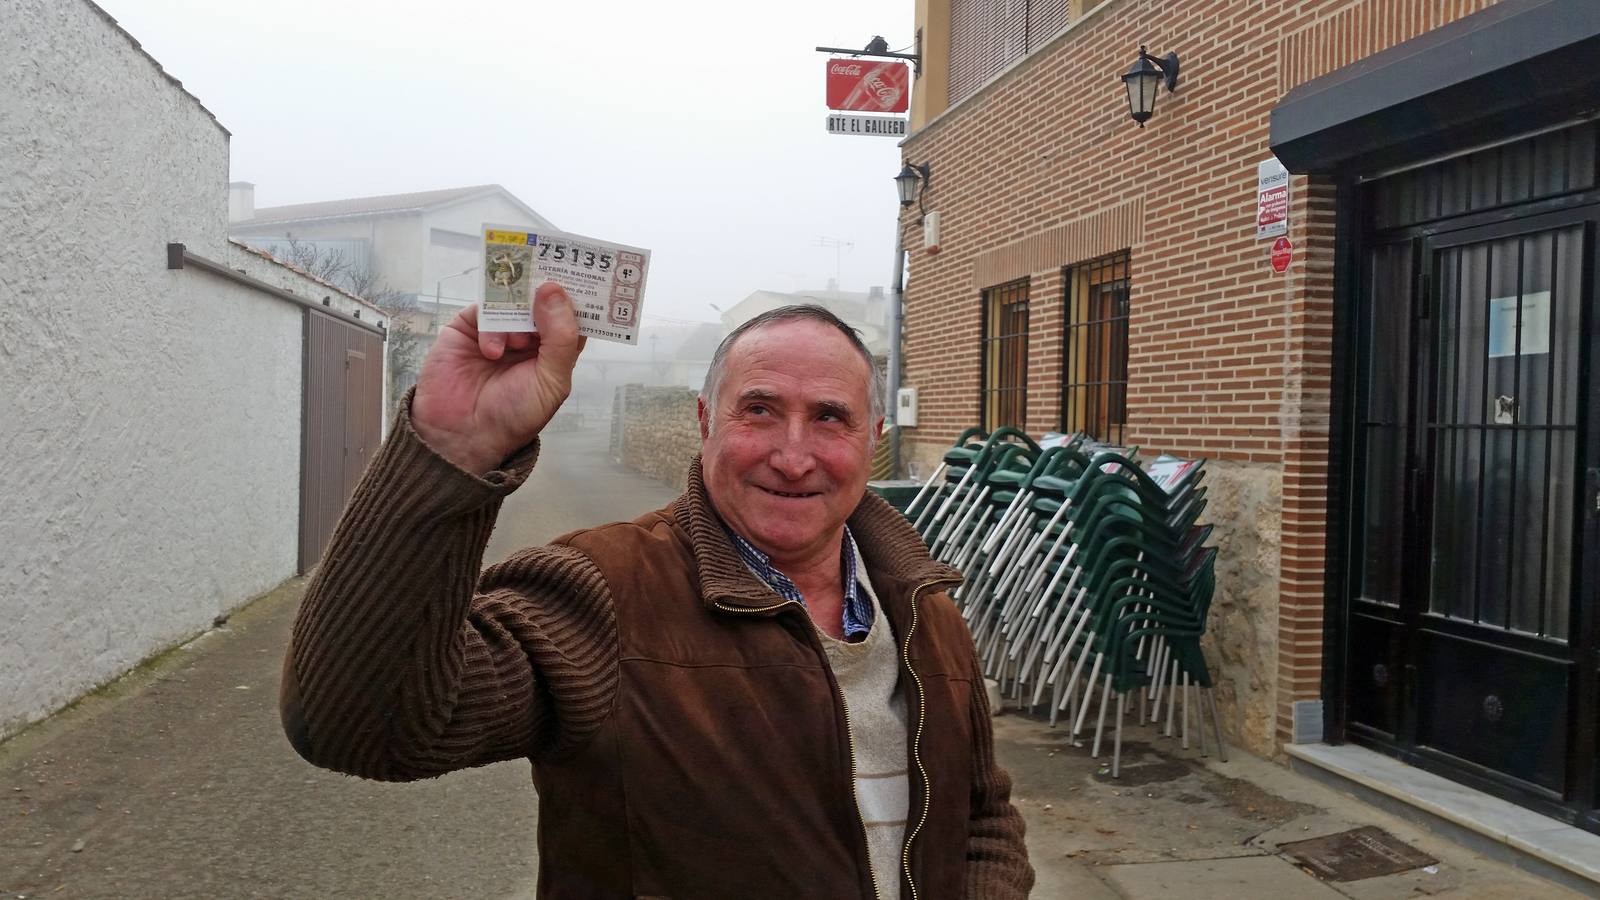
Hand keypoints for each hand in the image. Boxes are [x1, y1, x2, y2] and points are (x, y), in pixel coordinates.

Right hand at [411, 282, 585, 475]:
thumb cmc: (513, 414)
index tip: (584, 275)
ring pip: (514, 301)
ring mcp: (499, 329)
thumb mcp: (551, 380)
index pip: (572, 314)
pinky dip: (490, 326)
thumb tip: (554, 290)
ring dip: (517, 318)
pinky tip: (491, 350)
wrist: (462, 433)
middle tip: (548, 283)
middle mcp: (529, 335)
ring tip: (516, 343)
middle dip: (546, 294)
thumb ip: (560, 337)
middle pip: (543, 299)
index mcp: (555, 349)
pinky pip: (484, 309)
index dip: (578, 296)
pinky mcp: (469, 327)